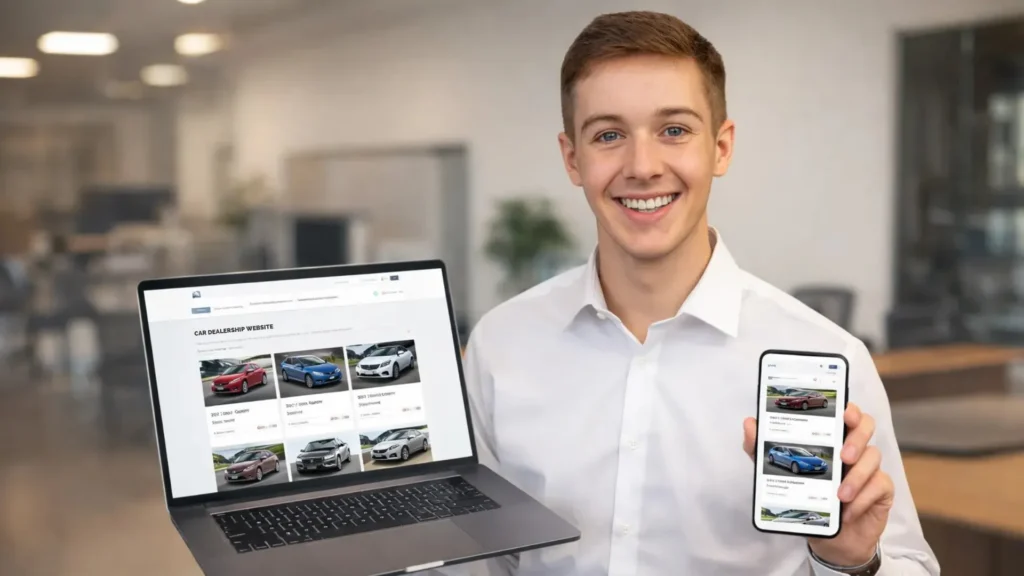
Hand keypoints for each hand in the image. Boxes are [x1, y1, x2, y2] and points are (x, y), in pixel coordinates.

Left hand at [743, 402, 892, 566]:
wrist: (831, 540)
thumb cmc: (809, 498)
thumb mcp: (780, 474)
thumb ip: (762, 450)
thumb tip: (749, 423)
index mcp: (833, 438)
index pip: (847, 413)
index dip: (849, 409)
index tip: (844, 413)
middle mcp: (854, 448)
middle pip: (866, 426)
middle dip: (857, 439)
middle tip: (843, 457)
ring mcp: (870, 467)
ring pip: (873, 458)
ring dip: (856, 477)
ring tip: (840, 496)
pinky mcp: (882, 489)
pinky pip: (880, 485)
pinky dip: (863, 499)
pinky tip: (848, 512)